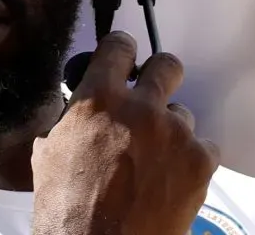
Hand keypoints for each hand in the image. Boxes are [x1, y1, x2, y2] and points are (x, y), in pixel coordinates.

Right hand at [31, 31, 218, 234]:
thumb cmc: (66, 208)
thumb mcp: (48, 153)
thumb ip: (71, 120)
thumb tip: (79, 110)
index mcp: (98, 98)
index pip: (119, 45)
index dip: (122, 51)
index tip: (124, 59)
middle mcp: (142, 107)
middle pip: (167, 64)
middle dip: (158, 76)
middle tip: (150, 97)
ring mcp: (176, 133)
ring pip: (183, 113)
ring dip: (170, 130)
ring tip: (154, 160)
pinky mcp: (201, 162)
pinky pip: (206, 146)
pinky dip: (191, 159)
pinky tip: (172, 179)